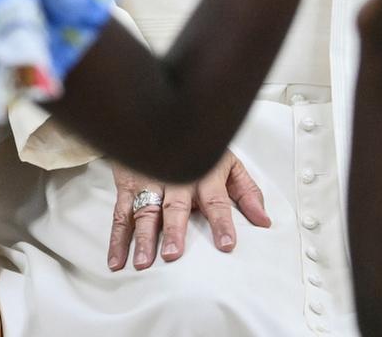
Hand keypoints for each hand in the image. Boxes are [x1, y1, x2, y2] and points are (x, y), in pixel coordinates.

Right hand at [107, 151, 269, 270]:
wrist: (162, 118)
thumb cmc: (201, 150)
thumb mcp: (229, 164)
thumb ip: (247, 193)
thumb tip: (264, 221)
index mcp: (205, 172)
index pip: (216, 200)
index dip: (222, 222)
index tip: (227, 244)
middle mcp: (177, 177)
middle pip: (176, 206)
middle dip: (174, 229)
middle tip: (172, 253)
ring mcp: (150, 181)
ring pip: (145, 211)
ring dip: (142, 237)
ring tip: (144, 261)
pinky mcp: (128, 185)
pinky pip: (121, 214)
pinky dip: (117, 238)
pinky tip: (117, 259)